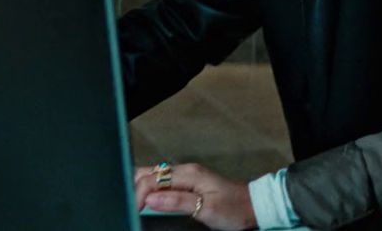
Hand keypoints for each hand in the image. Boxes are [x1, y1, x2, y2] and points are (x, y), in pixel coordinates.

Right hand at [133, 162, 257, 230]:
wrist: (252, 206)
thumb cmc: (233, 209)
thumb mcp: (206, 209)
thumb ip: (177, 202)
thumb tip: (151, 198)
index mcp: (188, 174)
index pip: (152, 179)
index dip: (138, 195)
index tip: (134, 211)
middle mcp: (185, 170)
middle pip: (148, 173)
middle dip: (133, 188)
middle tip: (128, 207)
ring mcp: (185, 175)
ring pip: (153, 176)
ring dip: (139, 188)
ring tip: (132, 204)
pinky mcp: (187, 182)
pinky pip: (161, 182)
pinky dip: (149, 189)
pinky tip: (144, 199)